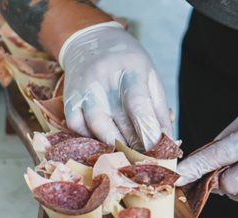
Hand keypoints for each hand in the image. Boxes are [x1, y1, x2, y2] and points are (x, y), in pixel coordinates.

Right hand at [59, 22, 171, 149]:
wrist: (92, 41)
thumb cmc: (128, 63)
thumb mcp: (150, 77)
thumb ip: (159, 110)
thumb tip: (168, 141)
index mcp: (130, 68)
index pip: (138, 103)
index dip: (148, 130)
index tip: (157, 149)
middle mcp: (103, 77)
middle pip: (117, 120)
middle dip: (133, 144)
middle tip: (144, 157)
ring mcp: (83, 88)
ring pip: (96, 126)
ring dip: (113, 145)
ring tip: (126, 152)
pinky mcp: (69, 97)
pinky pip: (76, 126)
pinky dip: (90, 139)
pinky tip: (103, 140)